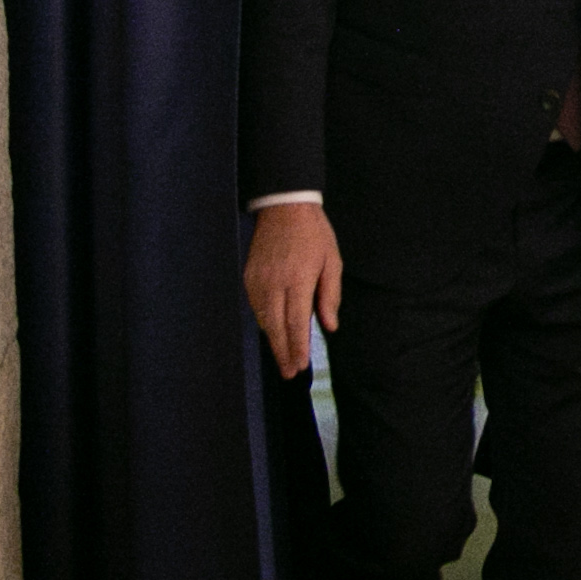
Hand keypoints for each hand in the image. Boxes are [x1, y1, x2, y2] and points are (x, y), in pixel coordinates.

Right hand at [245, 201, 342, 376]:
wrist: (284, 207)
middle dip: (283, 351)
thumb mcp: (332, 261)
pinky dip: (263, 323)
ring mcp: (257, 280)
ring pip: (263, 319)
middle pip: (276, 326)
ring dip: (273, 340)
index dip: (298, 346)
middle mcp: (274, 282)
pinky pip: (255, 307)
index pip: (296, 321)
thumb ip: (330, 295)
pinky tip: (271, 333)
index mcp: (297, 279)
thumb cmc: (314, 234)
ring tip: (283, 359)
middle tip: (290, 373)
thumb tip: (330, 326)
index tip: (300, 365)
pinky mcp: (248, 276)